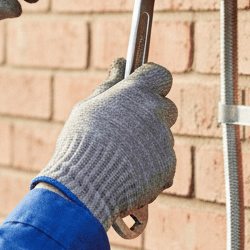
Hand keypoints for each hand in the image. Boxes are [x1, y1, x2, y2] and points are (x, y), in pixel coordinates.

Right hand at [35, 58, 177, 229]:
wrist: (86, 186)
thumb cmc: (80, 143)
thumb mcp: (88, 107)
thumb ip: (110, 85)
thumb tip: (120, 64)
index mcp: (136, 93)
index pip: (160, 75)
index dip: (151, 81)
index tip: (141, 87)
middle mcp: (155, 113)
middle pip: (166, 107)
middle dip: (152, 114)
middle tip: (128, 127)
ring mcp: (164, 141)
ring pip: (162, 138)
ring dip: (148, 143)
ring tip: (120, 157)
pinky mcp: (169, 167)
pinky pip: (163, 162)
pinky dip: (150, 167)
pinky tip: (127, 173)